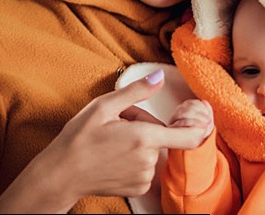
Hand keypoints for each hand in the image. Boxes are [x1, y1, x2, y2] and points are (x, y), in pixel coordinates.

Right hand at [0, 70, 206, 213]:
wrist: (60, 176)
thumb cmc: (79, 138)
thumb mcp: (104, 106)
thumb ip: (137, 91)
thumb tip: (161, 76)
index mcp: (144, 138)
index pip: (190, 136)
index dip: (201, 125)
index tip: (204, 115)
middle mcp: (149, 160)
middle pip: (164, 135)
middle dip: (148, 124)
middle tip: (122, 122)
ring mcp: (144, 177)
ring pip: (155, 150)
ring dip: (142, 141)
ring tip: (115, 139)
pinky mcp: (138, 188)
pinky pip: (148, 165)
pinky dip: (138, 157)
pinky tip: (116, 154)